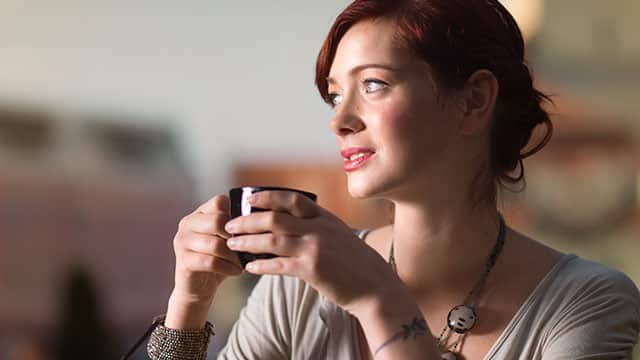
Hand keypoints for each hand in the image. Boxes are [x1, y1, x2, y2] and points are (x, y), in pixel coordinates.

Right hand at [171, 195, 243, 306]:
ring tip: (243, 262)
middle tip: (247, 247)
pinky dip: (228, 267)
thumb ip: (235, 227)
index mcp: (199, 213)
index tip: (248, 229)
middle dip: (235, 236)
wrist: (198, 287)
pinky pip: (210, 262)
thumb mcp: (226, 240)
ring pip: (214, 244)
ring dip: (233, 255)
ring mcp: (182, 242)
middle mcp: (187, 224)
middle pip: (216, 221)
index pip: (219, 202)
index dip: (237, 214)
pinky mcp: (183, 261)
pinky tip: (237, 271)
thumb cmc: (218, 259)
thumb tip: (262, 219)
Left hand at [224, 190, 400, 313]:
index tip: (250, 199)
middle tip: (230, 224)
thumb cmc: (356, 264)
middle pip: (275, 217)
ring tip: (232, 244)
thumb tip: (290, 225)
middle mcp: (319, 228)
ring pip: (272, 239)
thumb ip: (317, 227)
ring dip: (247, 241)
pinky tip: (249, 267)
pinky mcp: (312, 270)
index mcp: (325, 218)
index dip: (268, 197)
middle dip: (248, 220)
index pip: (292, 199)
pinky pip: (279, 265)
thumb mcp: (339, 236)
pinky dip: (261, 265)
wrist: (375, 287)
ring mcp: (315, 248)